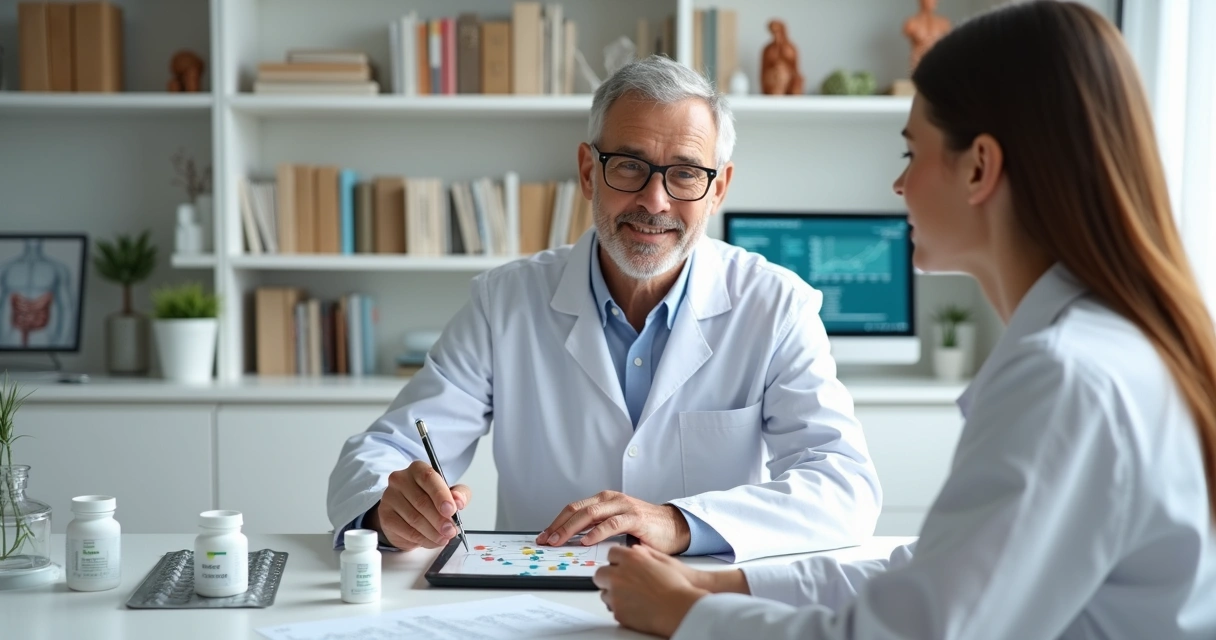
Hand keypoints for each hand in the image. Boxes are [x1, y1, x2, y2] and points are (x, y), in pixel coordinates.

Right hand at [366, 460, 470, 550]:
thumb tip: (459, 501)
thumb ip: (459, 494)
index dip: (441, 495)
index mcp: (418, 469)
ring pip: (414, 518)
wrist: (406, 513)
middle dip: (439, 520)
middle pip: (421, 501)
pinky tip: (431, 541)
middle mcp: (401, 479)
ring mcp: (390, 496)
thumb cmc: (430, 499)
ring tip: (443, 538)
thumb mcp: (450, 493)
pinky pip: (405, 530)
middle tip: (450, 530)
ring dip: (432, 532)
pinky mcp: (385, 515)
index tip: (451, 510)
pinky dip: (422, 539)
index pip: (428, 478)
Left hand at [536, 491, 690, 553]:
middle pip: (577, 510)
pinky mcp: (635, 518)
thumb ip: (596, 529)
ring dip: (571, 529)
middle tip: (546, 540)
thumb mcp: (615, 525)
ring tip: (559, 541)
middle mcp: (611, 499)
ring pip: (590, 514)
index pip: (574, 509)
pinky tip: (586, 541)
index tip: (544, 536)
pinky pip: (612, 524)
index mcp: (604, 500)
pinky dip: (597, 532)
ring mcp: (623, 507)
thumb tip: (571, 542)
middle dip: (559, 526)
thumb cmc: (645, 528)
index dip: (556, 522)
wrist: (674, 527)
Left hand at [593, 545, 707, 637]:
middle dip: (608, 577)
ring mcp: (616, 595)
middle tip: (619, 581)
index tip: (618, 564)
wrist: (680, 609)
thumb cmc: (676, 586)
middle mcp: (619, 576)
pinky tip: (635, 607)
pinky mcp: (618, 612)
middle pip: (601, 573)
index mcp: (630, 559)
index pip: (611, 554)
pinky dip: (621, 608)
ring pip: (604, 593)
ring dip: (614, 593)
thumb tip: (635, 550)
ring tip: (632, 596)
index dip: (616, 560)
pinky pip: (613, 609)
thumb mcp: (662, 560)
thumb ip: (644, 553)